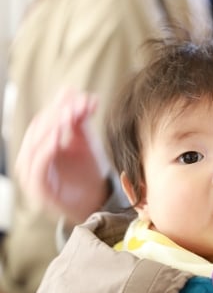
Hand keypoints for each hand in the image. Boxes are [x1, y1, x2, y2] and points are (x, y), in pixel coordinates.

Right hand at [14, 89, 110, 224]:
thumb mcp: (85, 142)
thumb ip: (79, 119)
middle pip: (38, 131)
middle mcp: (33, 158)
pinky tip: (58, 138)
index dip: (60, 106)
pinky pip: (37, 167)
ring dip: (49, 129)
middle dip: (56, 116)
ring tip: (65, 117)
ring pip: (34, 147)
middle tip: (74, 106)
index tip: (77, 95)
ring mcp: (33, 173)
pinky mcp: (39, 188)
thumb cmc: (89, 172)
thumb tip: (76, 92)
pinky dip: (45, 151)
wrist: (98, 200)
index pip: (45, 120)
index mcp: (42, 145)